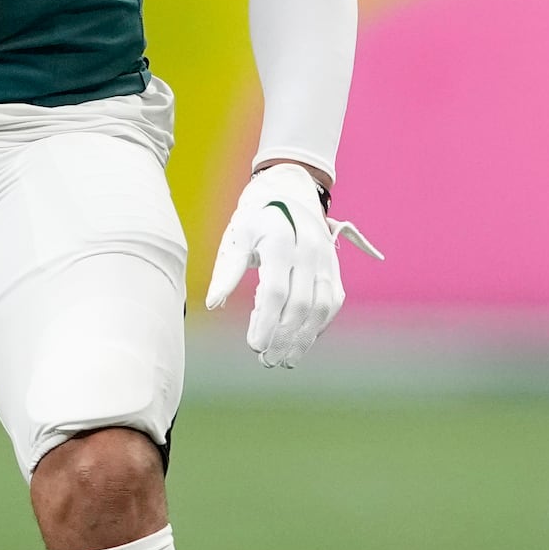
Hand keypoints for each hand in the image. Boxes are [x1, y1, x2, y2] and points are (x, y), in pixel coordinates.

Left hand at [206, 162, 381, 368]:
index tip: (254, 346)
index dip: (264, 322)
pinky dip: (320, 325)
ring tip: (285, 359)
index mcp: (280, 241)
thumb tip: (213, 304)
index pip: (275, 292)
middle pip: (300, 305)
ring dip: (304, 338)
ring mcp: (326, 259)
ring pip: (321, 307)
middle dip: (283, 337)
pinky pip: (333, 301)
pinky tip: (303, 341)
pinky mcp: (335, 267)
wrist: (290, 188)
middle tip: (267, 361)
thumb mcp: (237, 235)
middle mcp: (309, 251)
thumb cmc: (256, 215)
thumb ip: (227, 270)